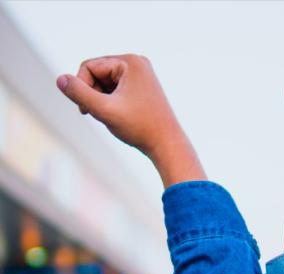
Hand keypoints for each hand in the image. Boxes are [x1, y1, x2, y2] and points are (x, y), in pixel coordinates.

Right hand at [56, 54, 182, 159]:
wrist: (167, 144)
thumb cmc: (140, 127)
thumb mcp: (104, 110)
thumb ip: (79, 94)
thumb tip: (60, 79)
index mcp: (131, 62)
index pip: (88, 66)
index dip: (82, 88)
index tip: (87, 110)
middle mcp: (138, 63)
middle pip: (96, 73)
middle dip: (93, 94)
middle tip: (102, 114)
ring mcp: (142, 74)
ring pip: (104, 82)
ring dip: (101, 99)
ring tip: (113, 116)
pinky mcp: (142, 86)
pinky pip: (115, 89)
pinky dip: (111, 102)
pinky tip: (120, 117)